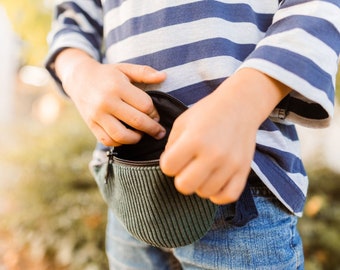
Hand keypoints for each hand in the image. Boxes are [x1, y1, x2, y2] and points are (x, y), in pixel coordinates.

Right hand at [55, 49, 166, 145]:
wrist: (79, 79)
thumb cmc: (107, 74)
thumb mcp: (125, 68)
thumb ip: (144, 72)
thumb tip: (164, 76)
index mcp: (118, 86)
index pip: (145, 105)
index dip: (154, 112)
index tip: (156, 115)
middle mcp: (107, 102)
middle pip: (137, 121)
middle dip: (152, 129)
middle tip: (159, 132)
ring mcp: (97, 115)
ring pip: (122, 136)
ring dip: (137, 138)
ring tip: (142, 134)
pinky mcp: (91, 125)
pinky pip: (108, 141)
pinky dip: (120, 143)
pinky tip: (127, 137)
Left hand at [160, 68, 289, 203]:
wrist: (240, 105)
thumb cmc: (208, 112)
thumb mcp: (182, 122)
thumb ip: (171, 146)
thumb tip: (169, 168)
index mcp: (194, 139)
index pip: (168, 168)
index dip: (168, 163)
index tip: (176, 156)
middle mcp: (213, 154)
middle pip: (184, 186)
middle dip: (181, 177)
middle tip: (187, 166)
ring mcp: (230, 164)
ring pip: (204, 193)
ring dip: (199, 184)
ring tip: (202, 170)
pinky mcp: (244, 170)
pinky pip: (227, 197)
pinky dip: (218, 194)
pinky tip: (214, 181)